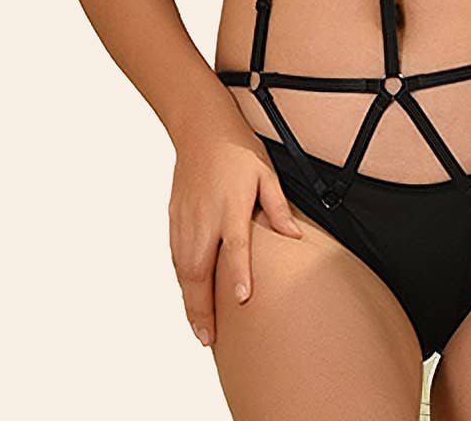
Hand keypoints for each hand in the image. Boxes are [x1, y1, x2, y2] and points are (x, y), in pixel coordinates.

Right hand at [167, 126, 302, 346]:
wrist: (201, 130)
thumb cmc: (237, 151)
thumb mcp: (266, 174)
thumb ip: (279, 207)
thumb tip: (295, 237)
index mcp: (230, 207)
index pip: (235, 246)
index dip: (238, 274)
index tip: (241, 299)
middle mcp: (204, 218)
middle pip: (199, 269)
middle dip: (202, 307)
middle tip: (210, 338)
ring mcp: (186, 220)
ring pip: (183, 269)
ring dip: (190, 301)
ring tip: (200, 330)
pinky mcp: (175, 219)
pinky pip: (175, 257)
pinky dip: (181, 282)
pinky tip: (189, 298)